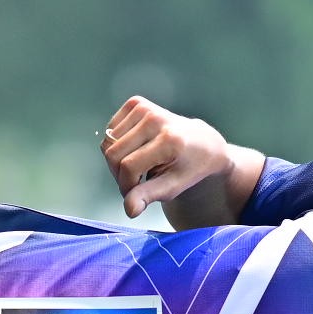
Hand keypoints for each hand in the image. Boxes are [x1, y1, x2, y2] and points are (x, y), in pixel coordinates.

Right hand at [100, 95, 232, 219]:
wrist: (204, 142)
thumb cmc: (189, 167)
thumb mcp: (173, 186)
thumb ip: (149, 196)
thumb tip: (129, 210)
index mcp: (169, 140)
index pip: (129, 166)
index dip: (126, 185)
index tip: (135, 195)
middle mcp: (155, 119)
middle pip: (113, 153)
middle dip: (118, 174)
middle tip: (134, 183)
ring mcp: (145, 108)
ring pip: (108, 142)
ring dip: (116, 161)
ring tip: (136, 167)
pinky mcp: (136, 103)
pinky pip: (110, 130)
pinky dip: (117, 144)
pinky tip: (134, 150)